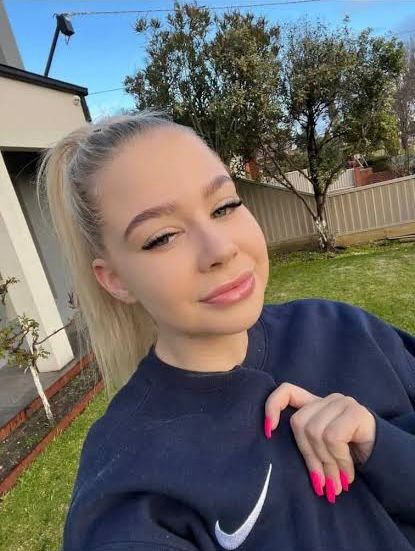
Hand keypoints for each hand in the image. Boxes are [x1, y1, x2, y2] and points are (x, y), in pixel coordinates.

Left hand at [264, 382, 375, 503]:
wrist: (386, 459)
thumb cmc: (351, 455)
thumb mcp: (324, 450)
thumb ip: (306, 445)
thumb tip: (276, 448)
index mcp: (315, 405)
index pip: (287, 391)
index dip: (272, 407)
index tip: (269, 432)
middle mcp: (327, 399)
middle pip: (299, 423)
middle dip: (309, 458)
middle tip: (322, 483)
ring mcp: (342, 402)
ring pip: (315, 432)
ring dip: (326, 463)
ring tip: (337, 482)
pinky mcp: (355, 412)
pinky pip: (333, 438)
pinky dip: (339, 459)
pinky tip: (348, 474)